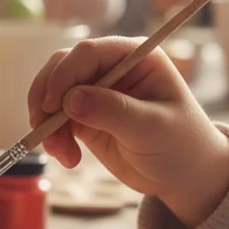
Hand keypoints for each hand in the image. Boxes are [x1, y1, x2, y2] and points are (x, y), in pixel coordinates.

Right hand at [28, 37, 228, 227]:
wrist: (184, 176)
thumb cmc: (181, 145)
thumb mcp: (152, 128)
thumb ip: (112, 111)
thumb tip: (70, 100)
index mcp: (135, 57)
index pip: (88, 52)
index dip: (65, 74)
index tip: (54, 105)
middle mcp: (112, 68)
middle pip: (62, 67)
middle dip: (47, 98)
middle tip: (43, 129)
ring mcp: (95, 91)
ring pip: (52, 93)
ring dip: (46, 121)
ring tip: (59, 152)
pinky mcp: (84, 115)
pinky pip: (55, 119)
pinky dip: (53, 137)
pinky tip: (67, 158)